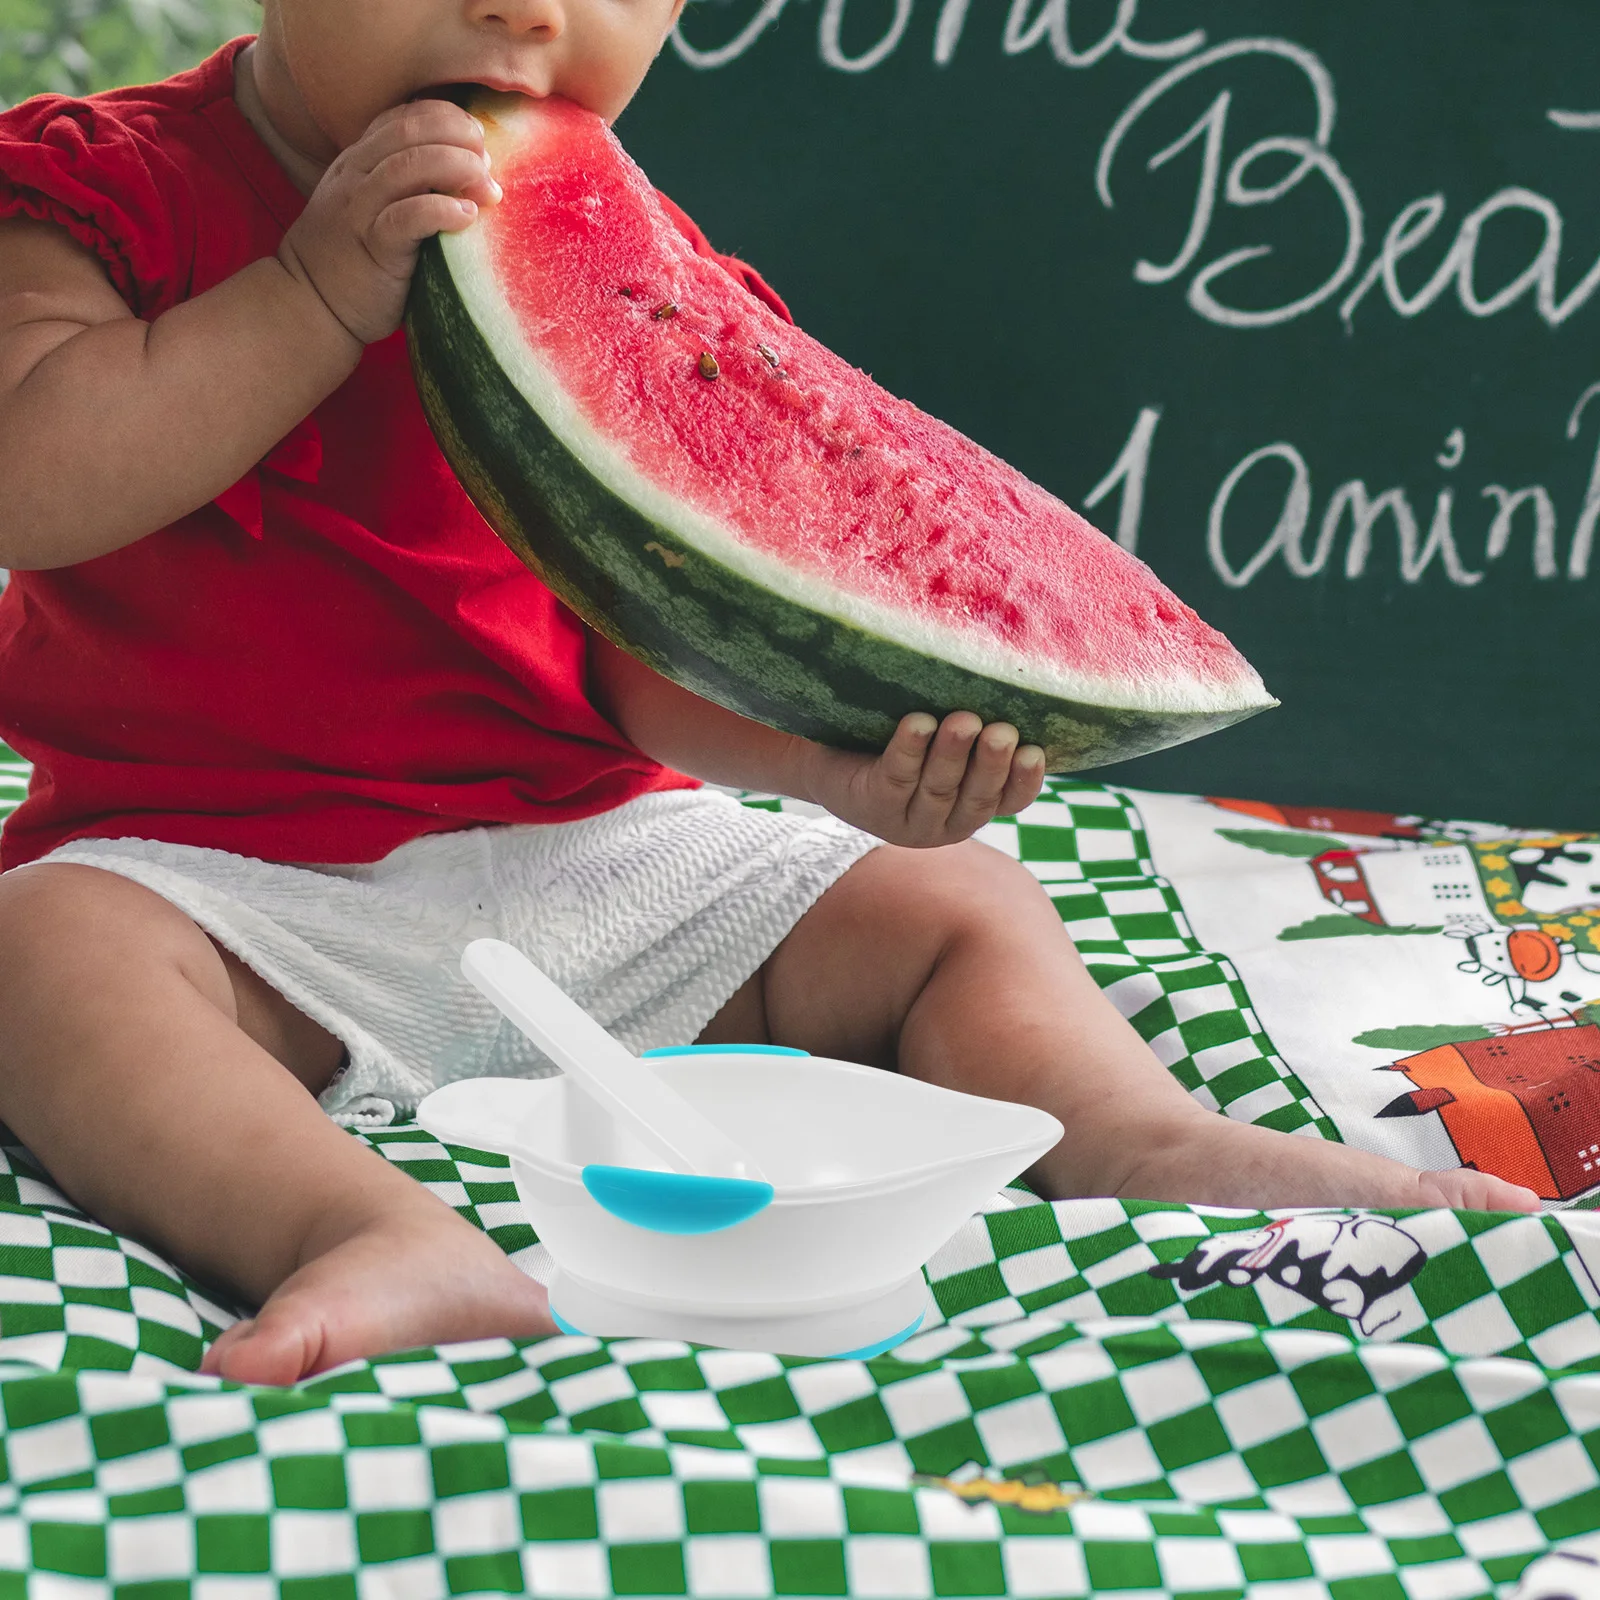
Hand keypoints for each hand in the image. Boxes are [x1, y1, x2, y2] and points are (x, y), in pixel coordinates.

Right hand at [276, 99, 501, 346]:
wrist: (310, 305)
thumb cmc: (353, 261)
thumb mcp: (370, 208)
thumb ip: (402, 186)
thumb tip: (463, 178)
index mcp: (358, 159)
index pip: (404, 116)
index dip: (446, 117)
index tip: (476, 138)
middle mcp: (356, 174)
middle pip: (410, 130)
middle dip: (458, 136)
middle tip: (487, 161)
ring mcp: (361, 207)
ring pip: (410, 164)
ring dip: (458, 168)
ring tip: (487, 188)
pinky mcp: (373, 245)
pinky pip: (408, 215)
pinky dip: (443, 209)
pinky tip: (467, 215)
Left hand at [801, 712, 1046, 847]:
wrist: (829, 756)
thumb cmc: (900, 738)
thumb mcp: (944, 737)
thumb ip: (977, 723)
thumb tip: (1012, 678)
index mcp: (973, 806)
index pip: (1009, 800)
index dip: (1024, 781)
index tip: (1034, 750)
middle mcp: (945, 822)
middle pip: (975, 798)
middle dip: (991, 764)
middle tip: (1002, 732)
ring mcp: (908, 821)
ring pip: (937, 790)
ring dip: (952, 755)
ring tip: (964, 722)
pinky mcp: (872, 807)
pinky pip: (895, 778)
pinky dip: (908, 750)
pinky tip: (918, 724)